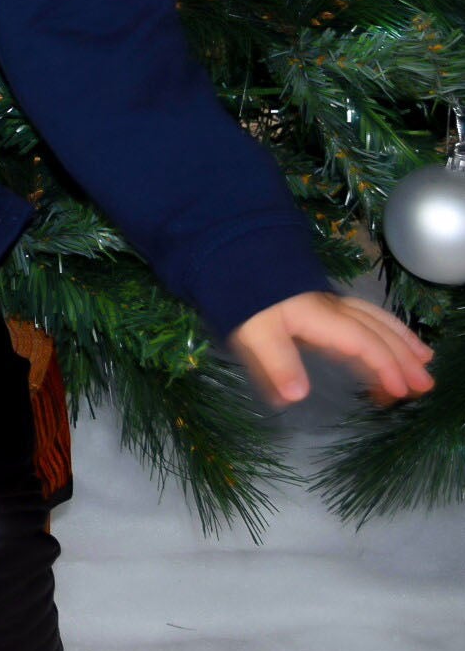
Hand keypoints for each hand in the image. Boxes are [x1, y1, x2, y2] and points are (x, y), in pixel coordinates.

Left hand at [228, 291, 434, 407]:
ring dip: (399, 338)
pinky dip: (381, 327)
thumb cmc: (238, 295)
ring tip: (424, 358)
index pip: (360, 342)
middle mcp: (328, 307)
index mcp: (317, 316)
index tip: (400, 390)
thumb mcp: (250, 331)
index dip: (383, 365)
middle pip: (374, 330)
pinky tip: (387, 337)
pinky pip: (360, 313)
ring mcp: (324, 301)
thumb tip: (298, 396)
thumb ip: (275, 362)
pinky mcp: (316, 301)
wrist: (224, 253)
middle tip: (426, 384)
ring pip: (372, 317)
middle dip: (403, 356)